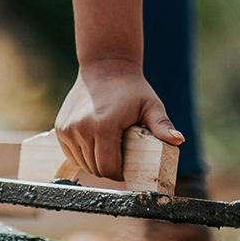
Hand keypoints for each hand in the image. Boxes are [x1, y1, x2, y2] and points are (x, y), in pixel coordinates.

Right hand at [54, 60, 182, 179]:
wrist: (104, 67)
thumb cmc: (132, 89)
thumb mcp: (151, 106)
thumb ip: (162, 126)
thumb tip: (178, 140)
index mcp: (104, 127)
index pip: (109, 168)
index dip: (119, 173)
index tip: (127, 168)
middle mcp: (82, 130)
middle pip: (95, 168)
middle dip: (108, 169)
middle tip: (120, 159)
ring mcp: (68, 130)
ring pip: (82, 163)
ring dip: (95, 163)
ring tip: (108, 150)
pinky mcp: (60, 129)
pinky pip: (72, 154)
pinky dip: (82, 155)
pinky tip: (94, 144)